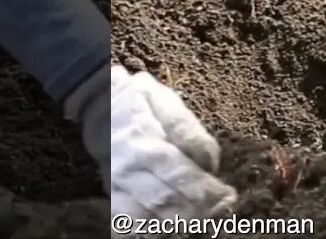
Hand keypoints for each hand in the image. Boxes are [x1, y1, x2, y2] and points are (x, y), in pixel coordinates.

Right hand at [65, 64, 236, 235]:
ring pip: (148, 216)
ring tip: (202, 218)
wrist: (98, 102)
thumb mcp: (165, 100)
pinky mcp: (110, 195)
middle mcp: (128, 168)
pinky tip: (171, 224)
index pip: (178, 174)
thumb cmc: (139, 100)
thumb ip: (187, 128)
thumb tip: (209, 161)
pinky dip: (150, 228)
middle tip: (222, 210)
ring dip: (177, 222)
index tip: (228, 196)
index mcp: (144, 141)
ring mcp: (116, 185)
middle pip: (165, 200)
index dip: (205, 190)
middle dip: (197, 210)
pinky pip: (128, 222)